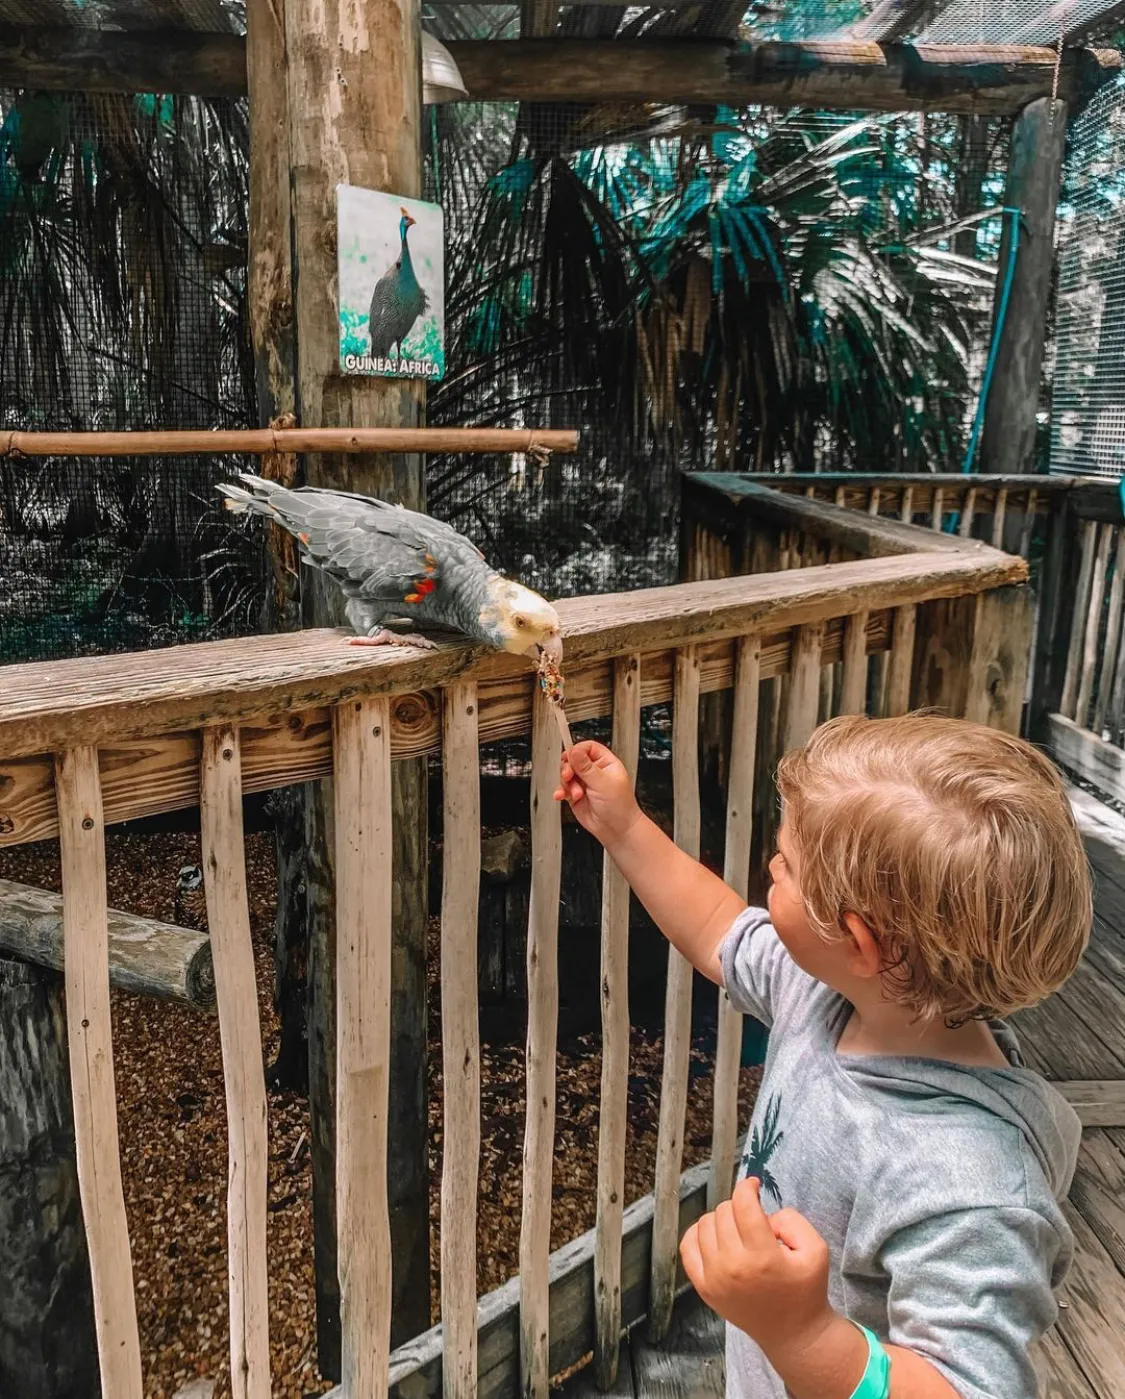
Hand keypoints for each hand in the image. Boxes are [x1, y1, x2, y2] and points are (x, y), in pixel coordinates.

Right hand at [554, 741, 641, 849]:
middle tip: (568, 775)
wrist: (617, 830)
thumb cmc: (620, 807)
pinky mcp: (575, 795)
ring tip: (575, 793)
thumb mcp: (603, 783)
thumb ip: (586, 767)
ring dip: (567, 783)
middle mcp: (594, 771)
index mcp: (605, 763)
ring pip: (566, 774)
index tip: (570, 756)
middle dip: (568, 768)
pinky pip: (563, 788)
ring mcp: (584, 783)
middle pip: (573, 760)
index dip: (577, 750)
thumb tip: (575, 751)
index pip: (588, 748)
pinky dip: (560, 791)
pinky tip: (561, 795)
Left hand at [680, 1178, 837, 1366]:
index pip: (742, 1204)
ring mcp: (714, 1279)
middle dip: (740, 1206)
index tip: (754, 1186)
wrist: (793, 1334)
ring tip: (740, 1231)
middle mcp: (733, 1266)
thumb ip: (792, 1220)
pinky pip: (687, 1245)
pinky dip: (698, 1233)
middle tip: (755, 1221)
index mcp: (762, 1256)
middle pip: (724, 1211)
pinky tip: (716, 1236)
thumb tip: (762, 1213)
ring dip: (722, 1219)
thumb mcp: (816, 1249)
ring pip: (705, 1223)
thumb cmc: (805, 1290)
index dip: (747, 1187)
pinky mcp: (704, 1288)